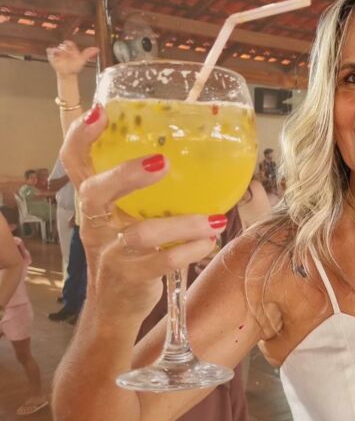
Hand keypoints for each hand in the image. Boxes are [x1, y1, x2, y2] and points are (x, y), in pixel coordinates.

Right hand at [46, 40, 98, 77]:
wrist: (68, 73)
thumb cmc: (75, 66)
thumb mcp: (82, 59)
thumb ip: (89, 53)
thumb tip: (98, 49)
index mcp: (71, 49)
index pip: (69, 43)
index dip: (70, 44)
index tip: (70, 46)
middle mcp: (64, 50)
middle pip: (63, 46)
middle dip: (64, 49)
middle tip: (66, 53)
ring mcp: (58, 53)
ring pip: (56, 48)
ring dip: (58, 51)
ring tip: (60, 55)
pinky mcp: (52, 56)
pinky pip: (50, 51)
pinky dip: (51, 52)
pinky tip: (55, 55)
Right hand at [60, 104, 227, 320]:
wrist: (114, 308)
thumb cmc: (128, 251)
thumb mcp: (124, 217)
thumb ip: (142, 190)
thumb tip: (191, 152)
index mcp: (93, 202)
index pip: (75, 162)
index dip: (81, 137)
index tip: (100, 112)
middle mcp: (95, 224)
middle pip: (95, 193)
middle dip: (126, 175)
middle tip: (163, 163)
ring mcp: (110, 253)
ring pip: (139, 234)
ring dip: (181, 224)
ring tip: (214, 219)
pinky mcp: (130, 278)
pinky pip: (159, 263)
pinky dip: (187, 251)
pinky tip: (208, 242)